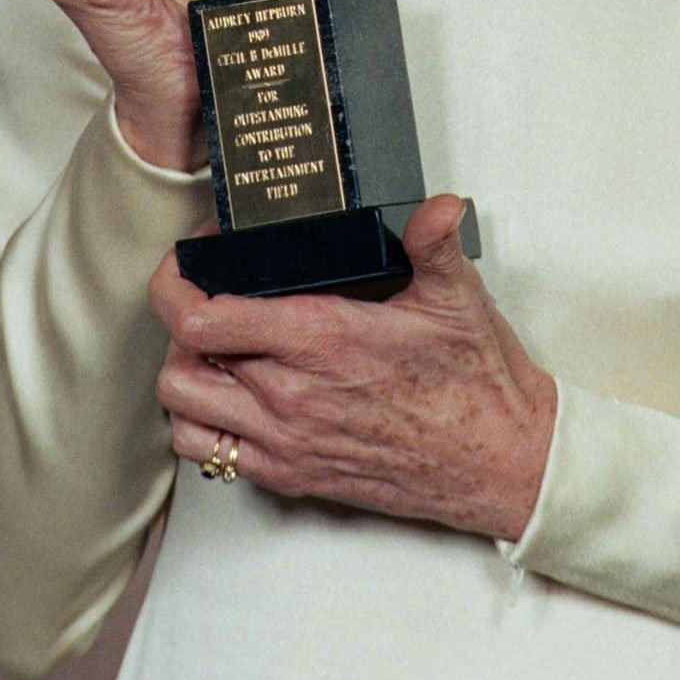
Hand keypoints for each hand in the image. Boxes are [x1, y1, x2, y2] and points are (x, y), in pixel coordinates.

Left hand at [150, 196, 558, 543]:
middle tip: (204, 289)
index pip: (202, 315)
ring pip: (181, 404)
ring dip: (184, 367)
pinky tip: (229, 394)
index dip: (180, 277)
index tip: (195, 254)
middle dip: (179, 312)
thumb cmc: (476, 382)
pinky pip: (207, 453)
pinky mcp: (291, 476)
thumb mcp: (458, 297)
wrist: (499, 463)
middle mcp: (290, 395)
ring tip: (212, 341)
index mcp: (321, 339)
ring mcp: (286, 442)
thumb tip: (438, 203)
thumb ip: (435, 242)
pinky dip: (200, 420)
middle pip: (181, 354)